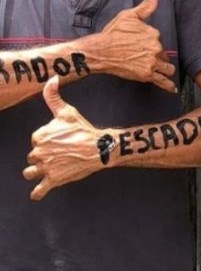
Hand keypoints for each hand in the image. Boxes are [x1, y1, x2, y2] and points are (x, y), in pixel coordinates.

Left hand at [23, 77, 115, 199]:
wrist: (99, 147)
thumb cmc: (84, 129)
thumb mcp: (67, 111)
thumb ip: (53, 95)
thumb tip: (52, 77)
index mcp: (39, 136)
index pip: (36, 140)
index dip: (46, 140)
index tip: (58, 140)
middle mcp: (39, 152)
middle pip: (33, 156)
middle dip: (43, 155)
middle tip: (59, 153)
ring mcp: (45, 167)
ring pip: (30, 171)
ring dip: (36, 171)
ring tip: (44, 170)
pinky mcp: (53, 180)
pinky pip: (39, 189)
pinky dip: (37, 192)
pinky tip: (37, 193)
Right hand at [89, 0, 176, 92]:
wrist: (100, 51)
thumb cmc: (112, 33)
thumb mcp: (128, 16)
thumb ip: (145, 6)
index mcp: (153, 33)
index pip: (159, 40)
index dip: (153, 44)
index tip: (145, 46)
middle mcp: (155, 48)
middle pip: (164, 55)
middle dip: (160, 58)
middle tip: (150, 60)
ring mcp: (152, 62)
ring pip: (167, 68)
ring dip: (166, 70)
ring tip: (165, 72)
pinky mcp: (147, 75)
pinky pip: (163, 81)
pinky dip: (169, 86)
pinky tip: (172, 89)